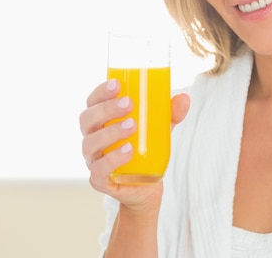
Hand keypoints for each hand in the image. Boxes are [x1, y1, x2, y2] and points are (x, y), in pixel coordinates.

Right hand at [79, 78, 189, 210]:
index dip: (101, 91)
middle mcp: (92, 138)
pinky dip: (112, 159)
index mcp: (101, 122)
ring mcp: (93, 160)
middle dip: (106, 109)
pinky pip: (98, 170)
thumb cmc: (146, 151)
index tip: (118, 84)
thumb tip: (184, 98)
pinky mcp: (99, 180)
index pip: (92, 102)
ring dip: (110, 132)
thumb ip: (169, 115)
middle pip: (87, 119)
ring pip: (90, 143)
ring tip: (132, 126)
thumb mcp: (159, 130)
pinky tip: (128, 151)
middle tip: (129, 104)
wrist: (146, 188)